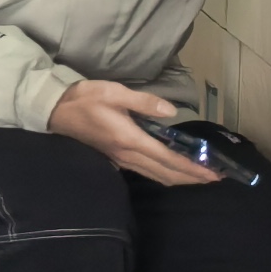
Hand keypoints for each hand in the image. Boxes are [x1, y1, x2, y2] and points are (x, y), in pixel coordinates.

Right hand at [49, 77, 216, 186]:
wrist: (54, 112)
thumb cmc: (84, 99)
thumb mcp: (113, 92)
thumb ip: (144, 102)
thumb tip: (171, 112)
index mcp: (130, 140)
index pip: (169, 159)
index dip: (194, 168)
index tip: (214, 173)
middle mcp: (128, 155)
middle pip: (167, 174)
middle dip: (193, 178)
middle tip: (216, 178)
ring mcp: (121, 161)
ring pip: (157, 176)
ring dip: (180, 179)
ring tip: (199, 177)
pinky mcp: (116, 160)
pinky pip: (147, 173)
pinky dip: (165, 175)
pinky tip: (172, 172)